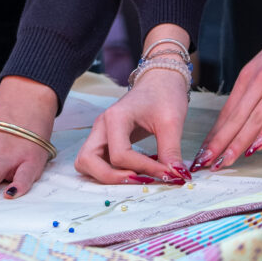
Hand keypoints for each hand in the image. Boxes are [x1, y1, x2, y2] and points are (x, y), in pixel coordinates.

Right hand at [76, 60, 192, 184]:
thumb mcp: (172, 122)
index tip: (168, 173)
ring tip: (134, 177)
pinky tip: (134, 171)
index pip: (119, 155)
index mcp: (115, 117)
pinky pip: (97, 161)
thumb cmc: (165, 94)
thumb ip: (171, 151)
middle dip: (111, 178)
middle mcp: (102, 126)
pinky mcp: (105, 139)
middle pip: (87, 161)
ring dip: (105, 176)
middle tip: (139, 181)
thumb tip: (176, 177)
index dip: (143, 169)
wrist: (161, 80)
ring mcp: (100, 133)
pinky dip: (109, 171)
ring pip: (86, 163)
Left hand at [199, 0, 261, 167]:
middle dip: (217, 144)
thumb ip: (258, 87)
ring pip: (252, 120)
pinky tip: (253, 148)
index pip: (227, 110)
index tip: (203, 152)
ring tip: (222, 163)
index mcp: (249, 74)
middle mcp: (259, 79)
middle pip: (234, 118)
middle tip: (203, 164)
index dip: (214, 134)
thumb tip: (246, 114)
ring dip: (235, 144)